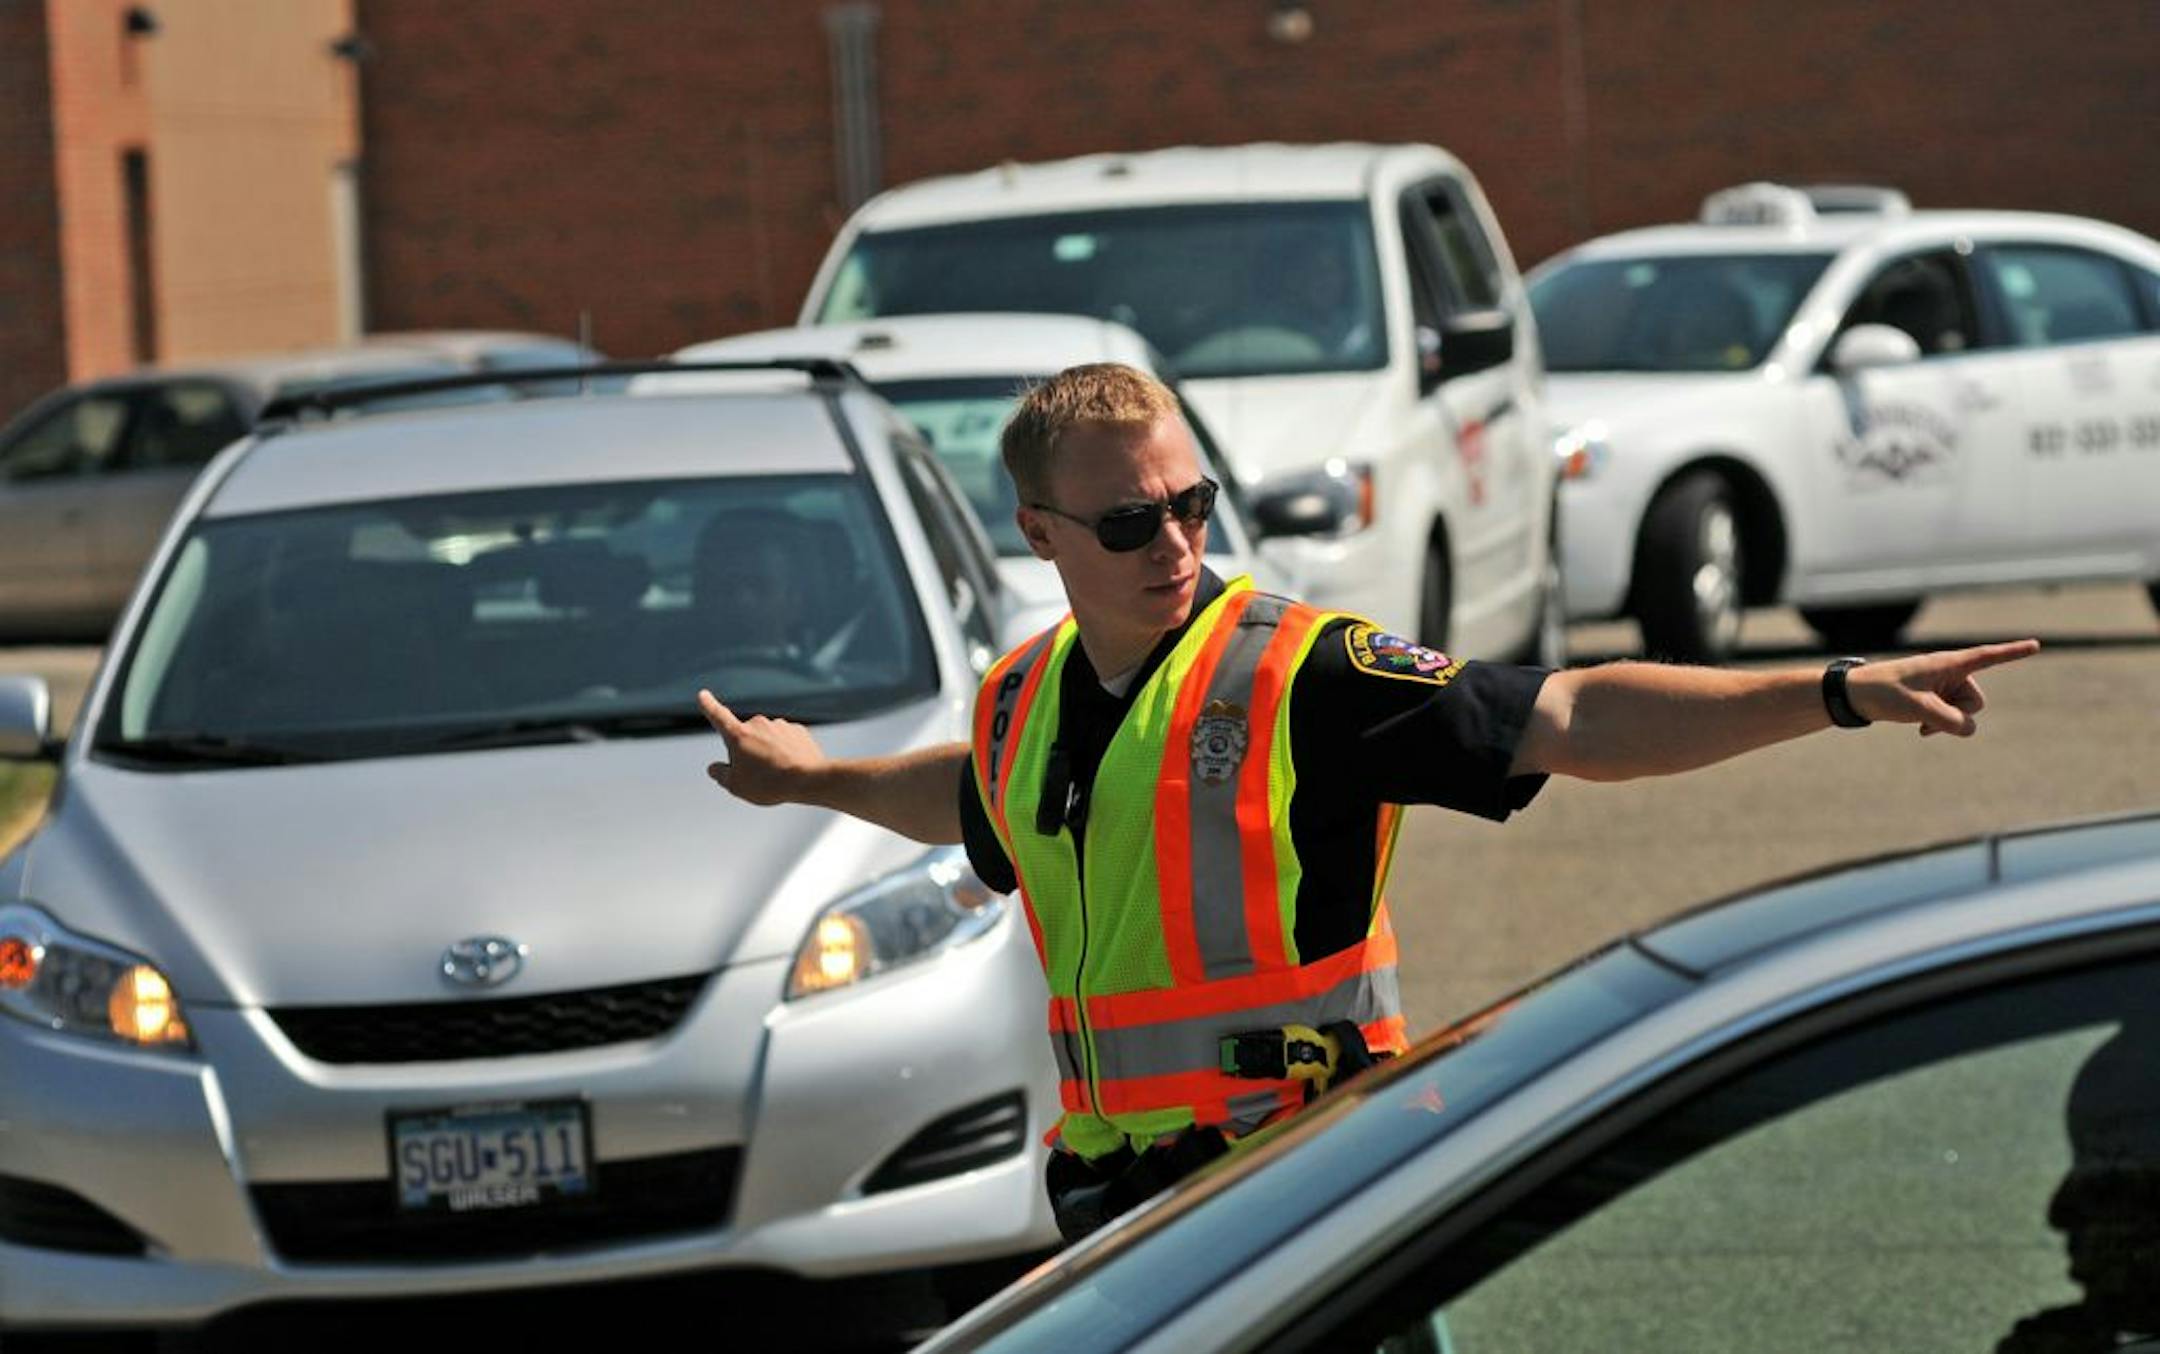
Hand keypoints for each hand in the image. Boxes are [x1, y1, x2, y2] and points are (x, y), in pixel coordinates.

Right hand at [698, 689, 825, 803]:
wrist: (809, 779)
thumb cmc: (769, 784)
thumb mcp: (735, 786)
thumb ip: (720, 774)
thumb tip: (714, 768)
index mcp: (739, 735)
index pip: (718, 716)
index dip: (709, 706)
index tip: (703, 694)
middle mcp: (758, 724)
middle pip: (746, 739)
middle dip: (748, 753)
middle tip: (759, 776)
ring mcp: (780, 725)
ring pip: (768, 741)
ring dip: (769, 753)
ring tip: (778, 774)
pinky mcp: (798, 731)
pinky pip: (786, 742)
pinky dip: (786, 753)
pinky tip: (792, 768)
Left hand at [1847, 640, 2040, 736]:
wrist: (1854, 695)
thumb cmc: (1884, 693)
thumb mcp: (1918, 707)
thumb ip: (1948, 720)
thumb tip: (1969, 729)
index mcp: (1948, 664)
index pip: (1987, 656)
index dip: (2013, 652)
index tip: (2036, 645)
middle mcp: (1949, 673)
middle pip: (1975, 701)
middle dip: (1959, 715)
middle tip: (1928, 715)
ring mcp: (1942, 687)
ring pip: (1963, 712)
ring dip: (1945, 723)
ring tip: (1919, 722)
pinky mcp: (1934, 699)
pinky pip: (1950, 718)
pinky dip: (1938, 725)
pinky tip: (1919, 730)